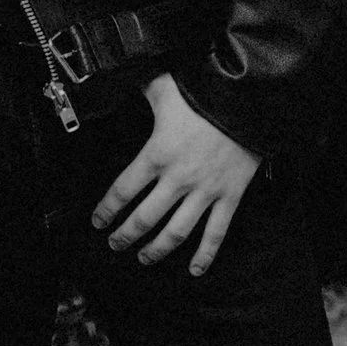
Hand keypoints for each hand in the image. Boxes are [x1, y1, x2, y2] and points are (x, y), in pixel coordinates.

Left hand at [91, 73, 260, 276]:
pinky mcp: (229, 197)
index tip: (98, 221)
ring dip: (157, 250)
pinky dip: (206, 255)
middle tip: (116, 243)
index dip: (107, 209)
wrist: (248, 101)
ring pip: (176, 233)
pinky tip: (195, 270)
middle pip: (145, 218)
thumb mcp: (165, 87)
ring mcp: (205, 192)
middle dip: (126, 235)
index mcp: (157, 154)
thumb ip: (141, 88)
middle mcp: (178, 178)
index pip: (123, 190)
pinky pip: (216, 233)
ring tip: (144, 257)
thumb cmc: (205, 93)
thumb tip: (121, 75)